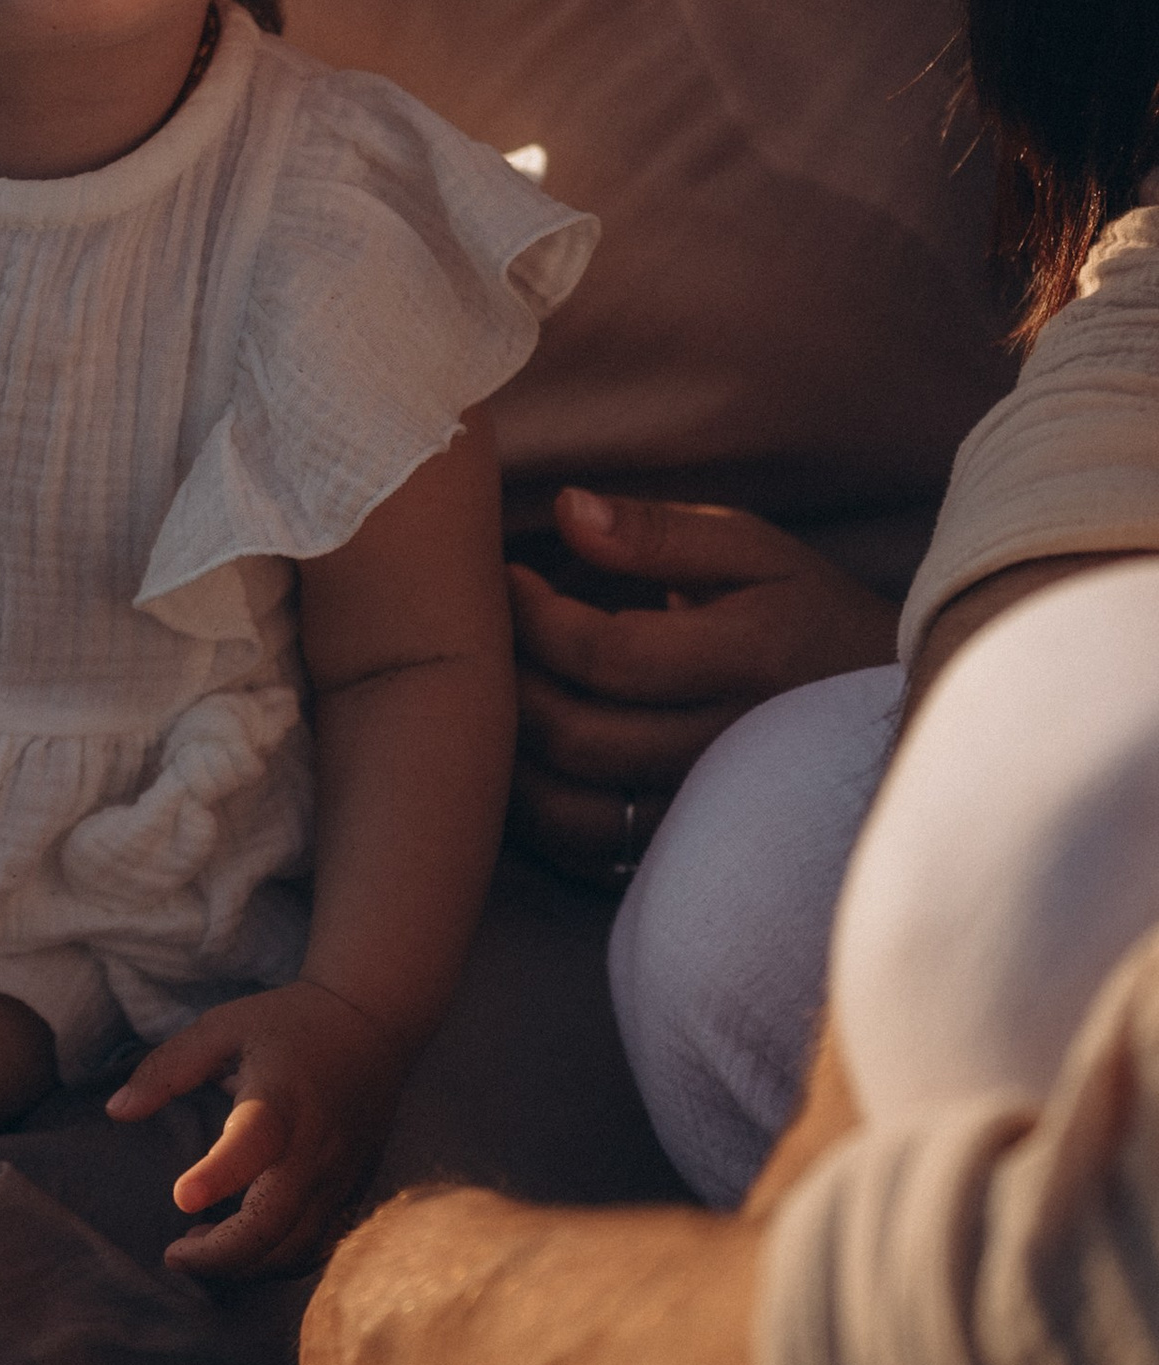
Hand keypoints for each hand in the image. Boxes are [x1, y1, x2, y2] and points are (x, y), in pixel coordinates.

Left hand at [107, 981, 409, 1282]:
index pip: (253, 1145)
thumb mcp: (221, 1027)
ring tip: (200, 1247)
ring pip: (295, 1249)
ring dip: (244, 1264)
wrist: (373, 1023)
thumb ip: (167, 1069)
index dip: (218, 1176)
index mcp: (279, 1099)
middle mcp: (314, 1146)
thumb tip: (116, 1111)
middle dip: (218, 1255)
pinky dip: (275, 1260)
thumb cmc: (288, 1024)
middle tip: (174, 1254)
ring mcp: (339, 1175)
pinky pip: (316, 1246)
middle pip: (272, 1225)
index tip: (182, 1198)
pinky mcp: (352, 1190)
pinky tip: (242, 1245)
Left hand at [510, 488, 897, 886]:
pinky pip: (585, 854)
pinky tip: (522, 757)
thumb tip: (566, 510)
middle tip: (481, 635)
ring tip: (488, 697)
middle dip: (505, 682)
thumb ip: (658, 531)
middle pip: (577, 735)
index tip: (507, 577)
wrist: (884, 710)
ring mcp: (707, 814)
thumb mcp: (753, 550)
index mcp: (750, 658)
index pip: (606, 653)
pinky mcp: (686, 854)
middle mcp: (729, 747)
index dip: (534, 616)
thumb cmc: (805, 613)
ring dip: (506, 757)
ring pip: (569, 810)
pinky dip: (533, 813)